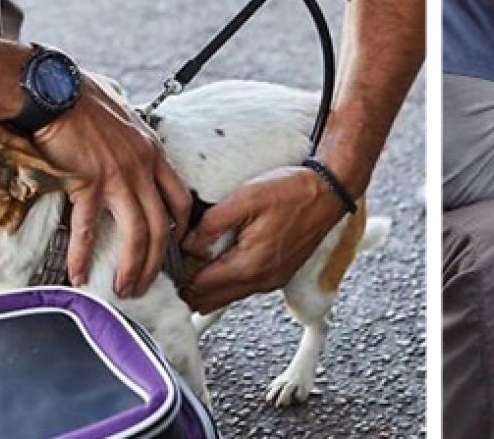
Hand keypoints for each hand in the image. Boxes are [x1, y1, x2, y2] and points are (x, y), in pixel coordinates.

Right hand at [33, 75, 190, 296]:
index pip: (180, 197)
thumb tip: (126, 131)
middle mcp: (143, 167)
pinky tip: (80, 274)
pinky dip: (84, 254)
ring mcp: (118, 176)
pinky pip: (89, 228)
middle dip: (155, 261)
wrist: (52, 89)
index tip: (173, 246)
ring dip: (132, 266)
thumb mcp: (122, 111)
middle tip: (145, 284)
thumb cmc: (81, 96)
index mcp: (153, 152)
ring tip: (124, 289)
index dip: (180, 227)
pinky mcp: (88, 182)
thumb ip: (130, 131)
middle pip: (161, 225)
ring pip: (137, 233)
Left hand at [179, 166, 347, 312]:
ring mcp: (272, 280)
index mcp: (249, 266)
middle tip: (172, 267)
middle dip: (188, 289)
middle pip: (210, 301)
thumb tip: (187, 243)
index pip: (199, 288)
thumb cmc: (292, 192)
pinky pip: (243, 288)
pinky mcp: (278, 274)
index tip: (164, 265)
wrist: (329, 192)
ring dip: (206, 286)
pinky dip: (226, 281)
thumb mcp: (245, 198)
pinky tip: (219, 261)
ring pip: (226, 297)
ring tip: (191, 263)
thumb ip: (211, 224)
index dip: (177, 279)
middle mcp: (261, 281)